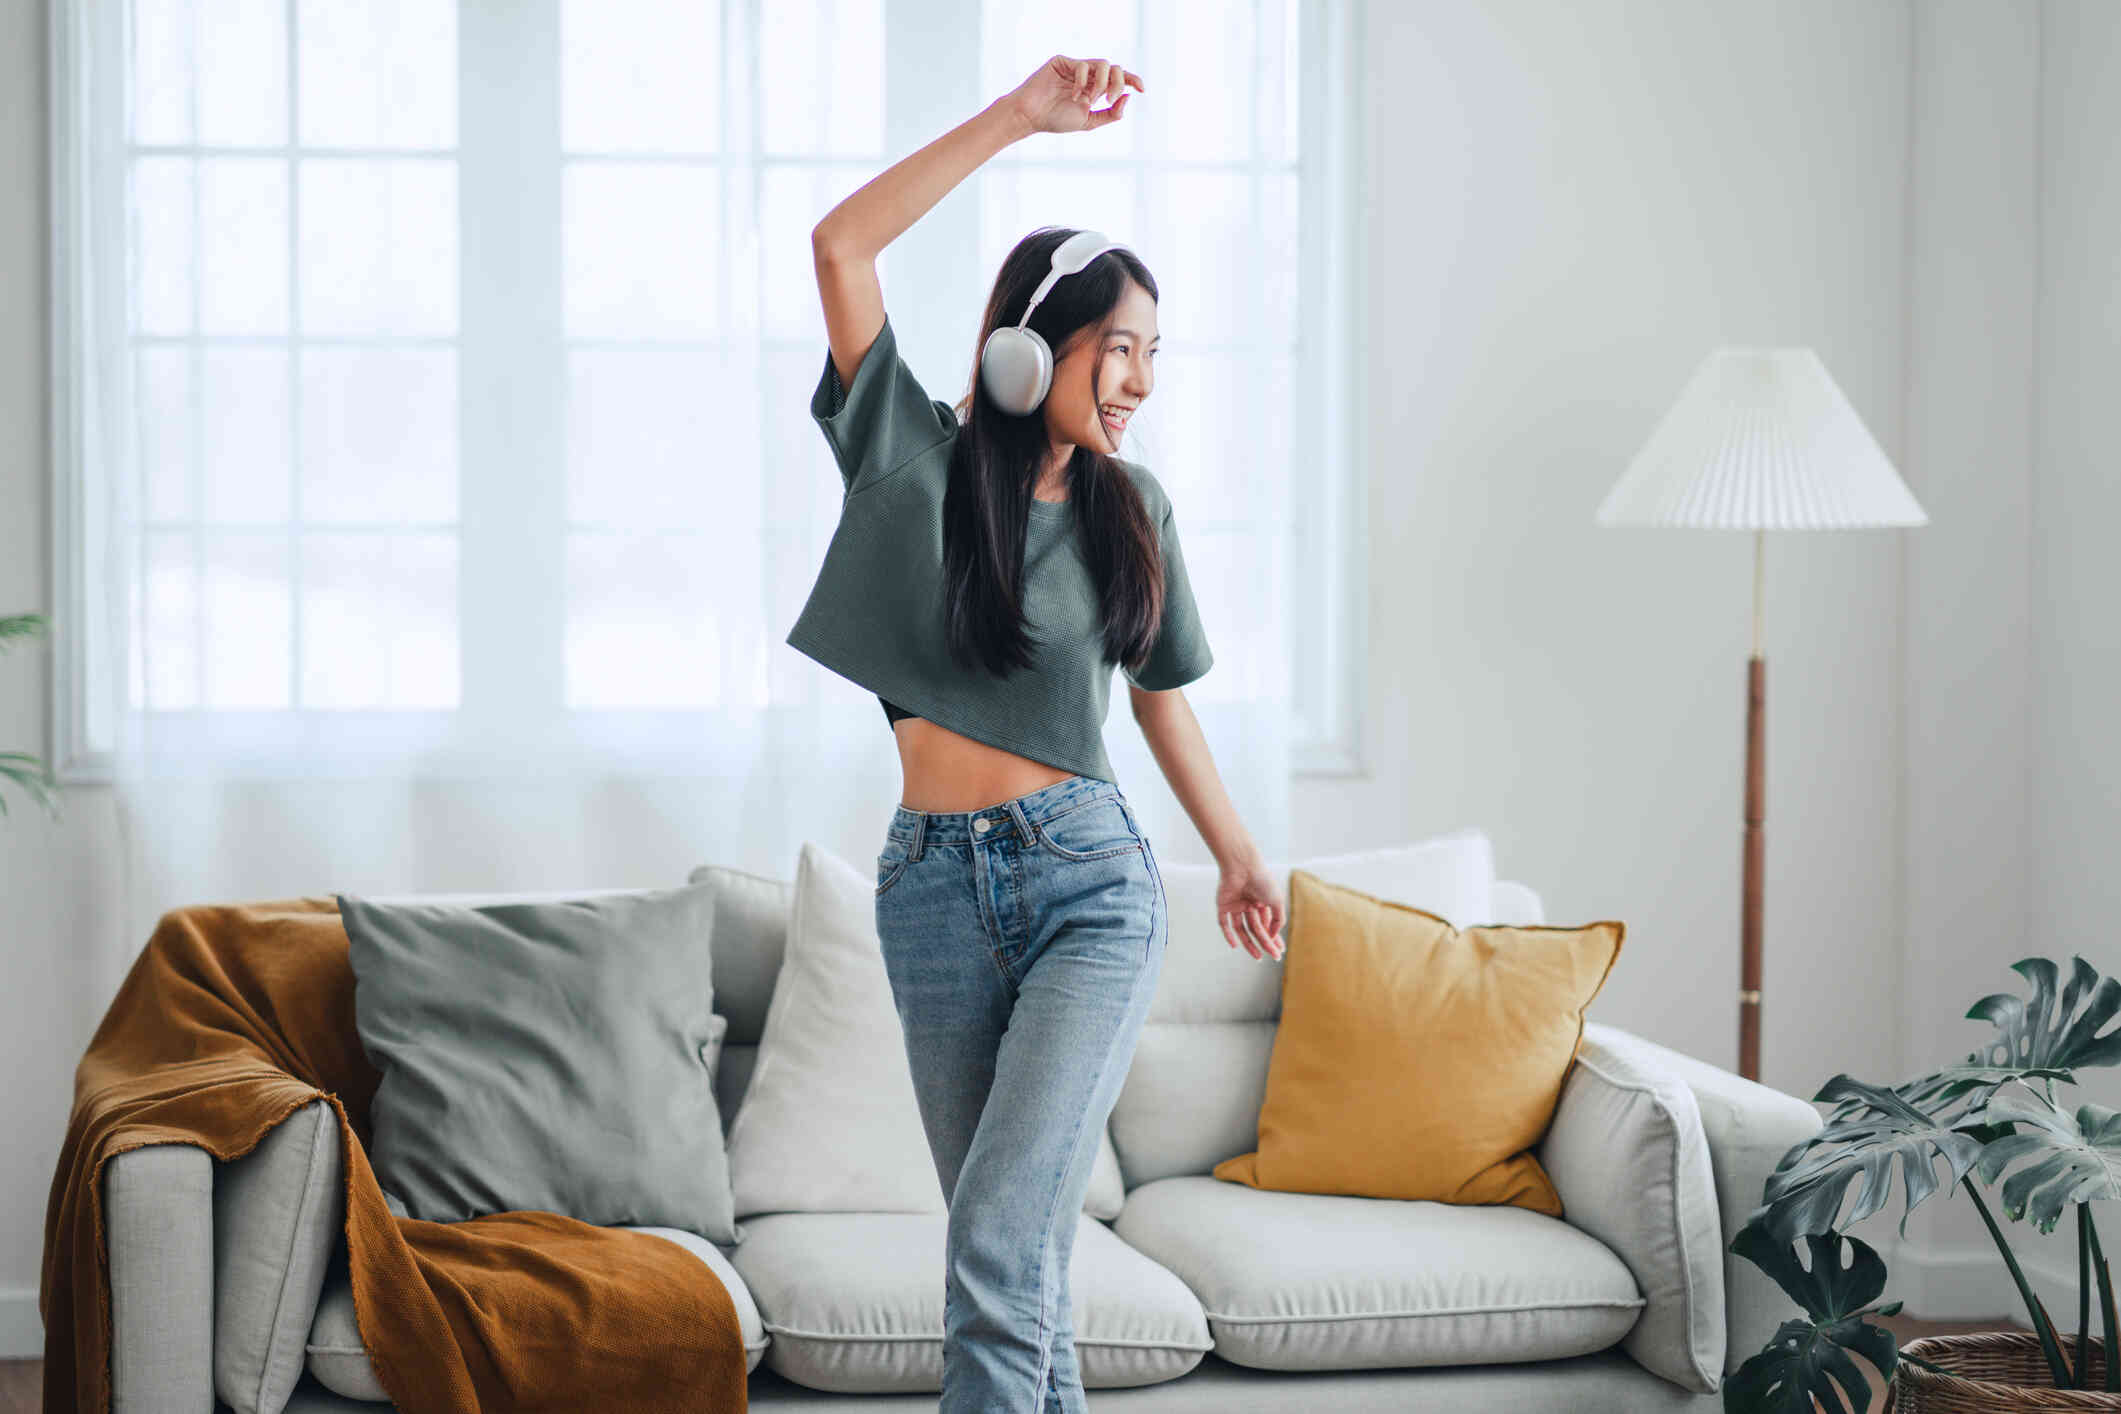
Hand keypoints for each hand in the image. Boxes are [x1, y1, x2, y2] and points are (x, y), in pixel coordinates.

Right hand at [1007, 54, 1142, 136]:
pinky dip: (1082, 83)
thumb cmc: (1056, 120)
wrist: (1031, 117)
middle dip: (1118, 83)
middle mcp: (1086, 75)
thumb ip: (1110, 113)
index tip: (1142, 89)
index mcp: (1093, 88)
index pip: (1118, 78)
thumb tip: (1127, 97)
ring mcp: (1075, 67)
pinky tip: (1074, 96)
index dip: (1132, 80)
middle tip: (1108, 100)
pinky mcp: (1062, 62)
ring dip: (1102, 83)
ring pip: (1102, 64)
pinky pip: (1083, 66)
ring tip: (1092, 100)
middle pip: (1115, 68)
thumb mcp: (1089, 121)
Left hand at [1216, 854, 1285, 960]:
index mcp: (1261, 902)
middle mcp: (1248, 905)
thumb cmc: (1262, 881)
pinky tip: (1235, 946)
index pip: (1267, 925)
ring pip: (1241, 929)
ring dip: (1249, 943)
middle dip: (1265, 943)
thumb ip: (1278, 919)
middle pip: (1256, 929)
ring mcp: (1235, 905)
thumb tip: (1273, 936)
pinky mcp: (1222, 905)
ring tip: (1257, 956)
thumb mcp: (1277, 901)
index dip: (1274, 938)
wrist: (1242, 865)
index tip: (1280, 952)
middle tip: (1273, 958)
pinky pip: (1224, 923)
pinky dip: (1228, 935)